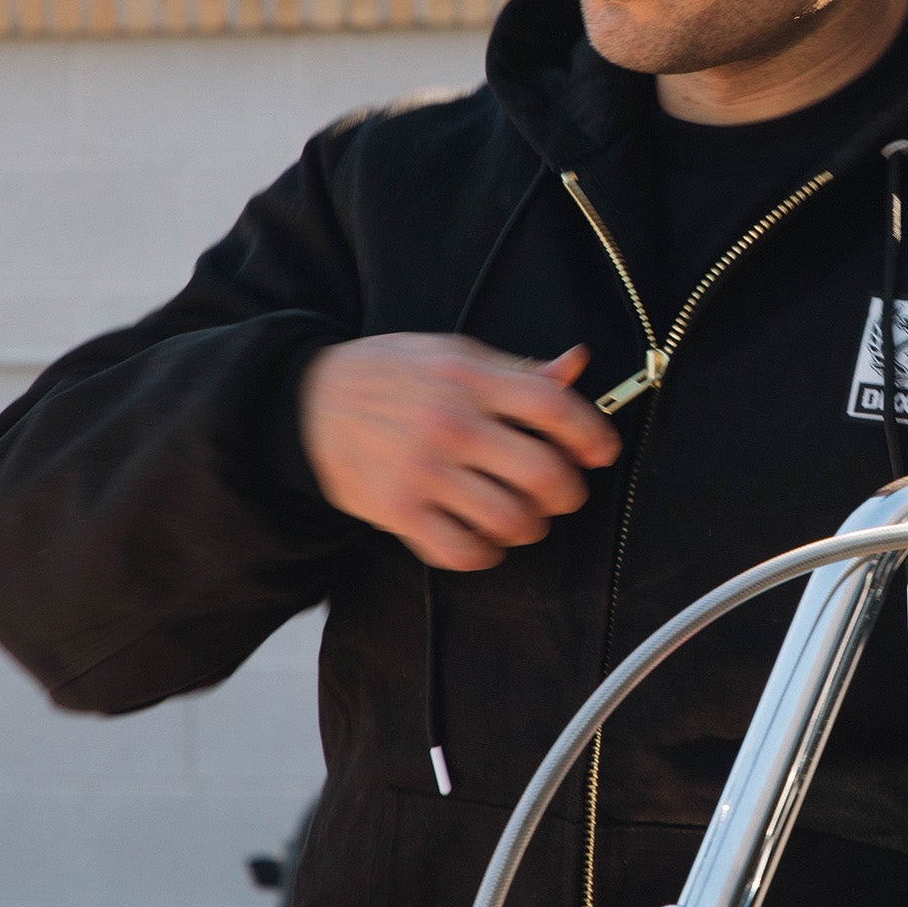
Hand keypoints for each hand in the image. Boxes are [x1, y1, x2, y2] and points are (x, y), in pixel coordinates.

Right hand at [300, 334, 619, 570]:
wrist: (306, 403)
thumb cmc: (390, 376)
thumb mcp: (452, 354)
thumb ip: (517, 369)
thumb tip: (577, 365)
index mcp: (469, 377)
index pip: (555, 408)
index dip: (593, 434)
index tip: (601, 452)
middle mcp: (450, 423)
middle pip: (544, 474)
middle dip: (568, 492)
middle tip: (561, 492)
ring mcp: (423, 471)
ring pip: (512, 520)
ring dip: (530, 526)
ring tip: (521, 515)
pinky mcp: (398, 511)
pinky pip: (465, 552)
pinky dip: (486, 552)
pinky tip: (483, 536)